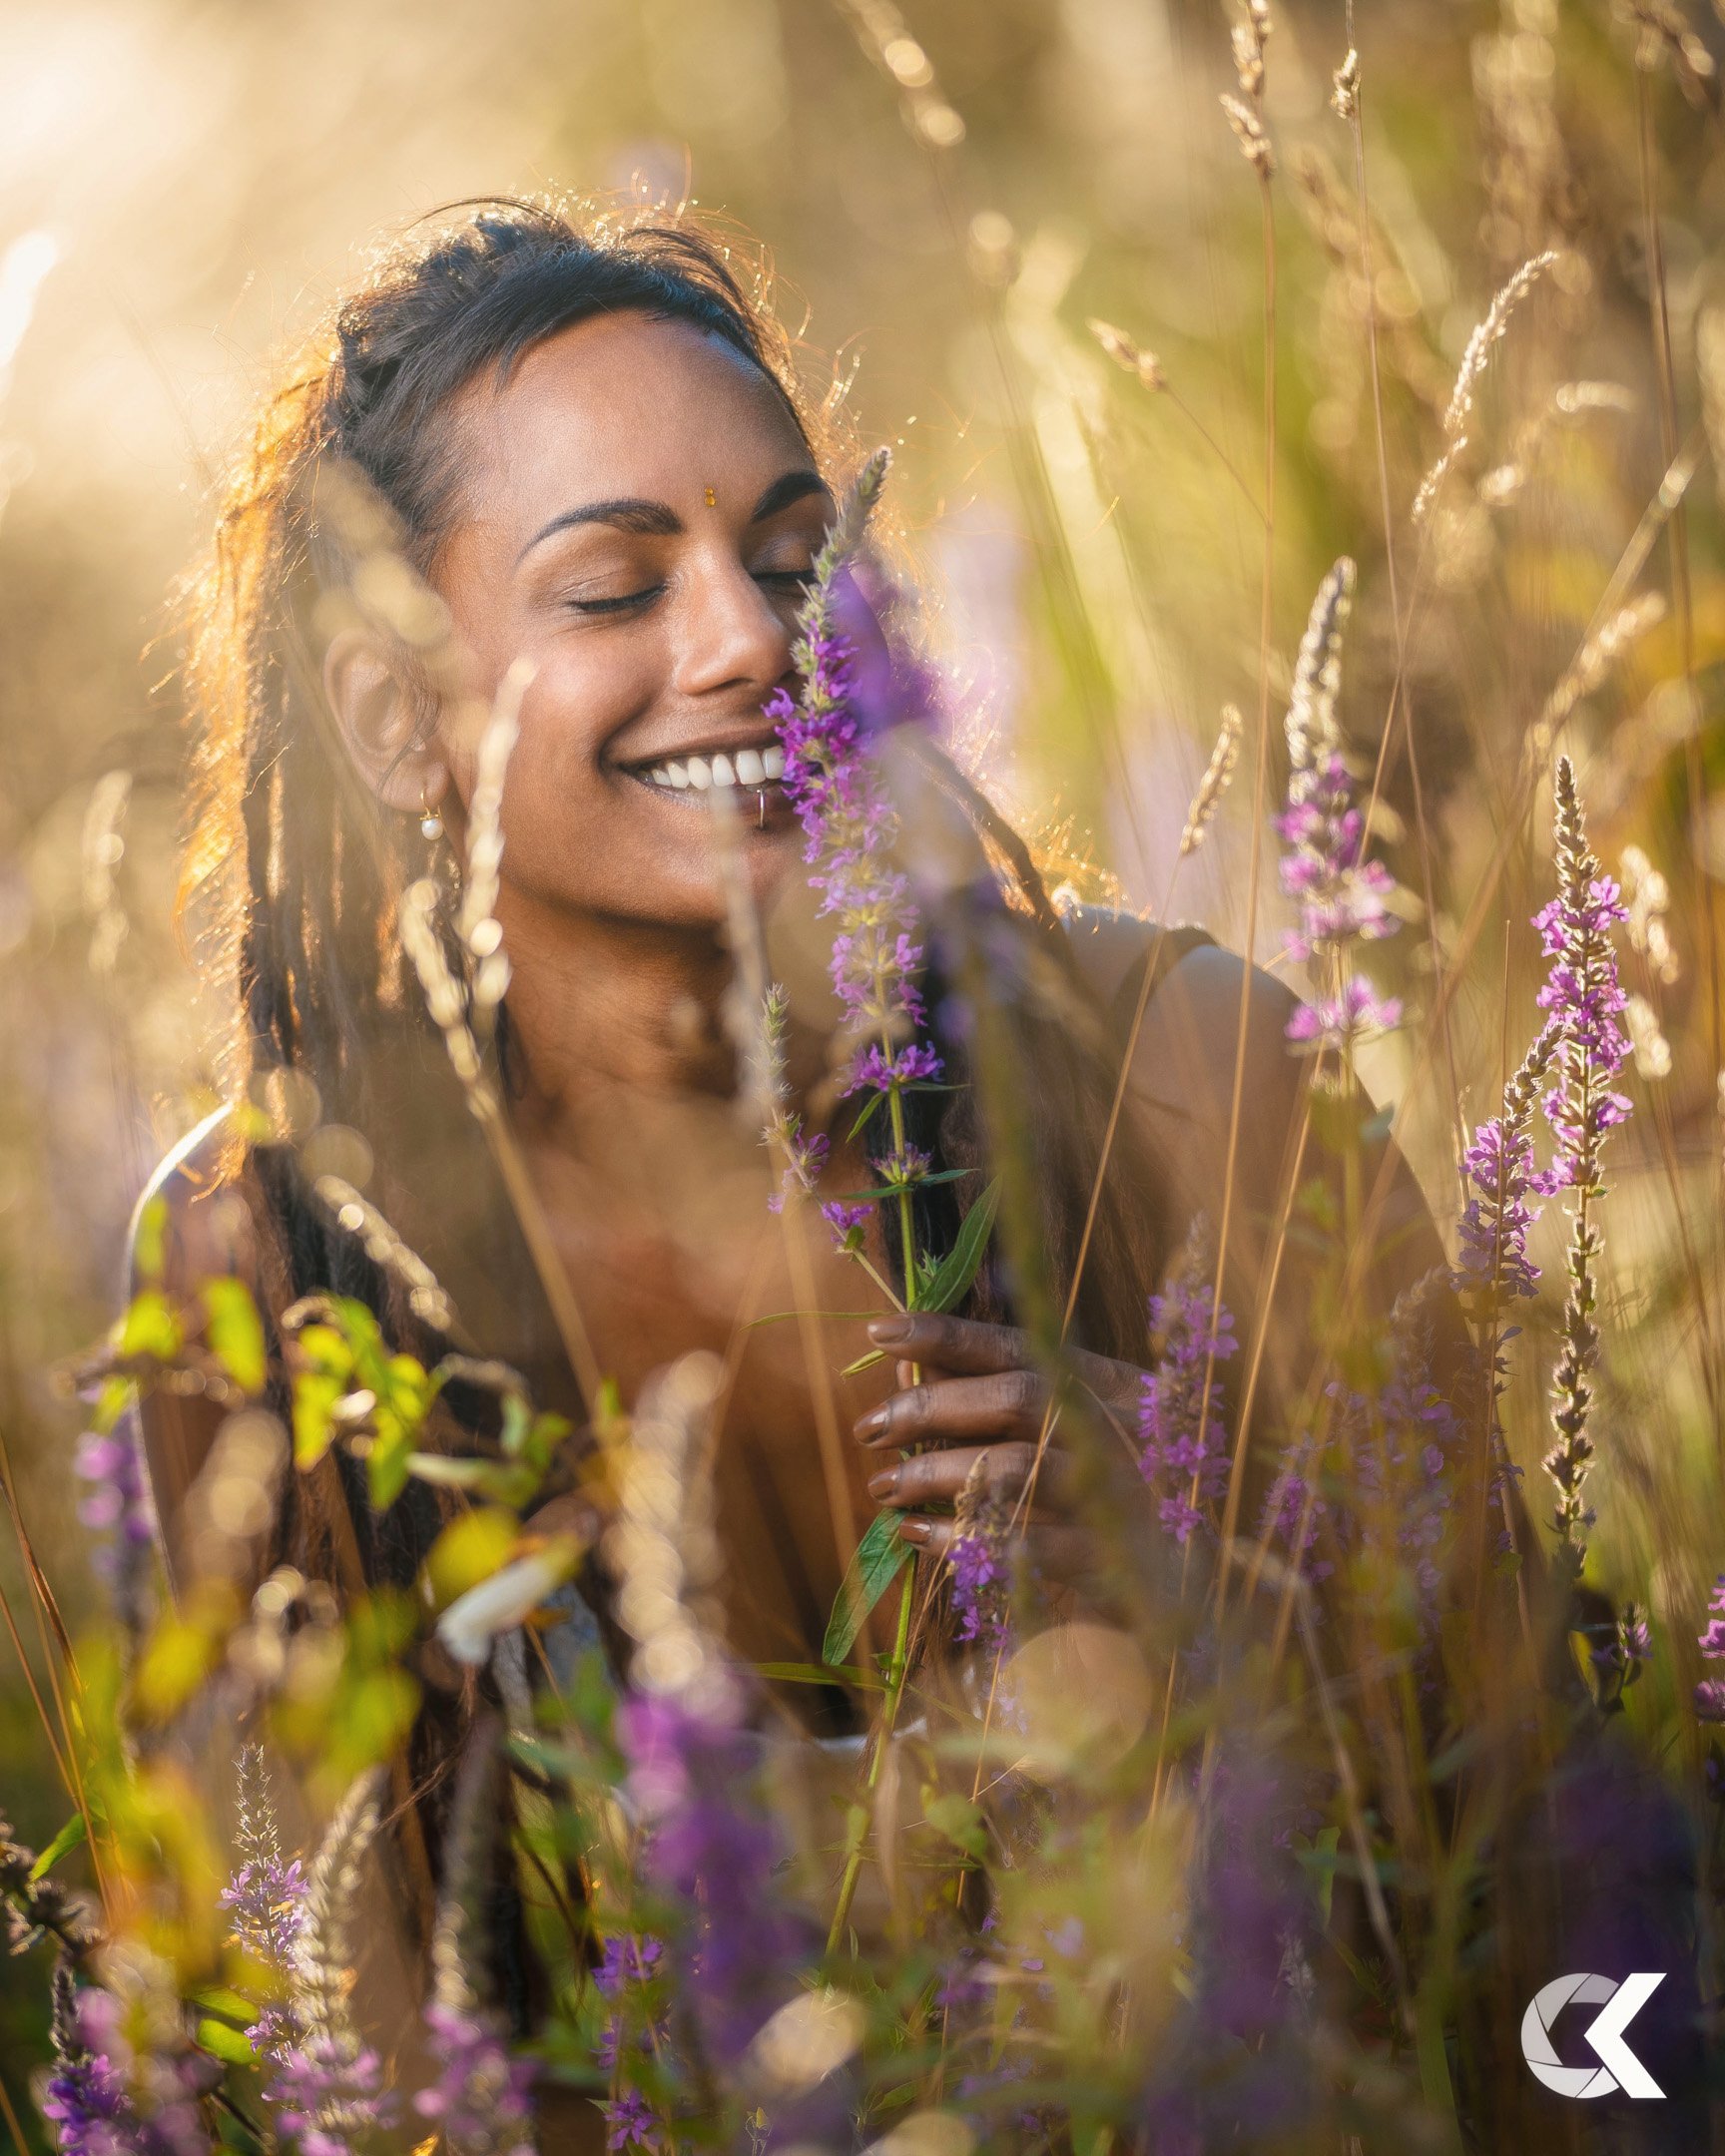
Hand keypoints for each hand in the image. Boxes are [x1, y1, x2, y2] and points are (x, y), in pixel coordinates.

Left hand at [851, 1312, 1145, 1586]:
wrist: (1199, 1584)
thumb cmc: (1120, 1496)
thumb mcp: (1074, 1433)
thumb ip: (998, 1396)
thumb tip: (910, 1366)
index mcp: (1113, 1385)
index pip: (1022, 1346)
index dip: (950, 1335)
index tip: (882, 1332)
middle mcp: (1121, 1430)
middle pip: (1016, 1398)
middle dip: (930, 1409)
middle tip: (868, 1429)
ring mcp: (1122, 1495)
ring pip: (1014, 1469)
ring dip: (935, 1476)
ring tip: (884, 1488)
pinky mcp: (1112, 1561)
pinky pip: (1024, 1545)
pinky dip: (961, 1539)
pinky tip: (919, 1536)